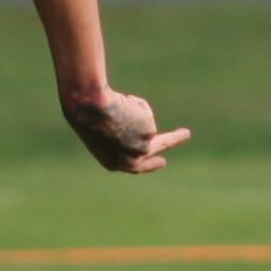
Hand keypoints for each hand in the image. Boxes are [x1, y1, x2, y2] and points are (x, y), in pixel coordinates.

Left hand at [63, 89, 189, 173]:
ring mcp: (141, 148)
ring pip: (147, 124)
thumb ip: (118, 134)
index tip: (163, 161)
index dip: (150, 163)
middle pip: (156, 149)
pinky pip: (145, 111)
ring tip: (119, 104)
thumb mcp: (100, 131)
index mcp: (112, 162)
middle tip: (184, 133)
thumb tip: (131, 125)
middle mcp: (130, 161)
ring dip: (137, 110)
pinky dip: (135, 104)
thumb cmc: (86, 116)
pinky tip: (123, 104)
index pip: (136, 167)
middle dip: (172, 140)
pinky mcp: (149, 133)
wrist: (89, 108)